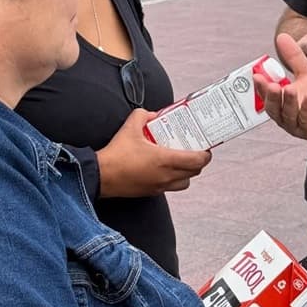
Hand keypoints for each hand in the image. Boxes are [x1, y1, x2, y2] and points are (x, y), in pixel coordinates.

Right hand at [97, 108, 211, 196]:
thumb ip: (143, 115)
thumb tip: (152, 114)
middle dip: (198, 162)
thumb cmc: (116, 154)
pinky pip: (170, 187)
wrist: (101, 176)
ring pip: (184, 182)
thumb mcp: (129, 127)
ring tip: (181, 161)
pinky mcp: (151, 192)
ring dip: (187, 173)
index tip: (206, 147)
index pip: (197, 161)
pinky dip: (173, 179)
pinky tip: (164, 168)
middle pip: (195, 172)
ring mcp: (160, 186)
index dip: (206, 154)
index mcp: (165, 160)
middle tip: (195, 151)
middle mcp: (166, 175)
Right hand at [254, 33, 306, 150]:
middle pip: (274, 109)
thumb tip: (282, 37)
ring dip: (289, 103)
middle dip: (272, 97)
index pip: (266, 97)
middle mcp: (287, 117)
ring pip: (289, 116)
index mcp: (282, 104)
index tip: (257, 76)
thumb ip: (294, 58)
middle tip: (273, 85)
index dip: (261, 88)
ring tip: (289, 89)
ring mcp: (299, 126)